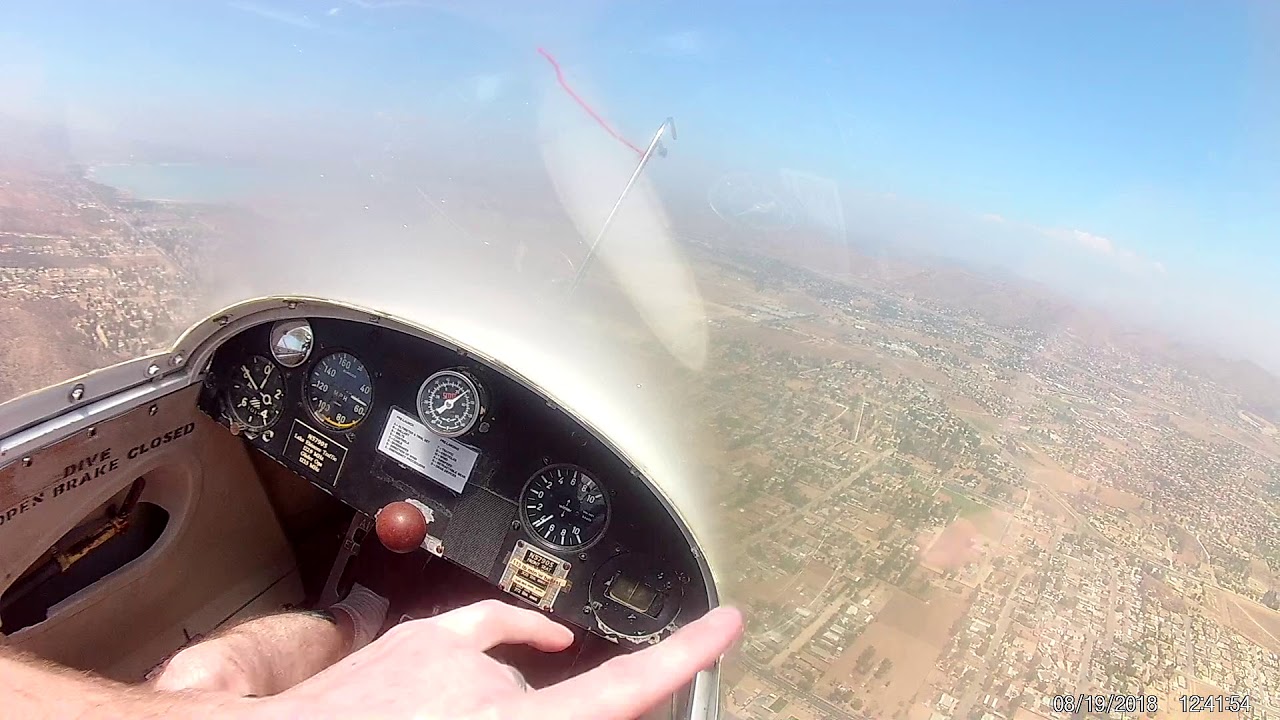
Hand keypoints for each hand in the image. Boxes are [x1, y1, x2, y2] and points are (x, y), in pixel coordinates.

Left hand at [257, 598, 742, 719]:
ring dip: (504, 714)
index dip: (680, 660)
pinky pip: (488, 626)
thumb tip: (534, 691)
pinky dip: (521, 634)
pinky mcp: (422, 643)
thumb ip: (512, 692)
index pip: (614, 694)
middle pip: (547, 709)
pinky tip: (542, 639)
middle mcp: (490, 690)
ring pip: (513, 688)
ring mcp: (455, 662)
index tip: (724, 626)